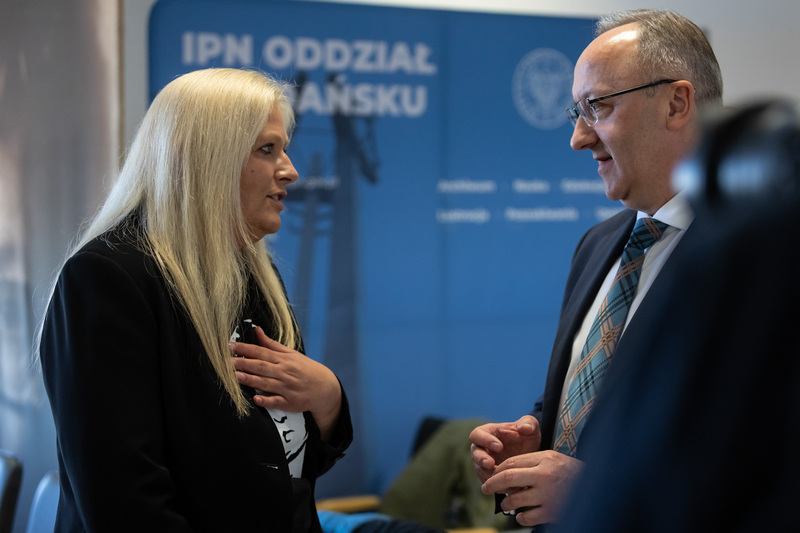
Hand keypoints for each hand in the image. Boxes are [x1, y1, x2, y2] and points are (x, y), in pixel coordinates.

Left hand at [229, 326, 341, 440]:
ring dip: (251, 380)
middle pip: (261, 367)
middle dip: (243, 363)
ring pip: (266, 383)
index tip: (230, 346)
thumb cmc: (305, 369)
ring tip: (236, 376)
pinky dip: (266, 400)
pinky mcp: (289, 402)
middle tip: (227, 361)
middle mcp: (284, 372)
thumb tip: (257, 330)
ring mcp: (287, 388)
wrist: (324, 387)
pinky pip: (276, 402)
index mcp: (283, 359)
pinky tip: (256, 399)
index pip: (261, 352)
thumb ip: (271, 344)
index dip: (245, 349)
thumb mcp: (291, 353)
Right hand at [469, 416, 540, 482]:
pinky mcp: (489, 477)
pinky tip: (509, 487)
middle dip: (481, 459)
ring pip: (480, 470)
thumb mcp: (531, 428)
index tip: (499, 447)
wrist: (530, 456)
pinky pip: (489, 483)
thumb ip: (529, 423)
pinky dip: (497, 486)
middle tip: (491, 464)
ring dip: (489, 475)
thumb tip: (523, 428)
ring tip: (502, 479)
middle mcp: (482, 448)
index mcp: (488, 433)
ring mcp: (484, 464)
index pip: (477, 434)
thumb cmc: (527, 437)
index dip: (485, 440)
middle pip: (475, 454)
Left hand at [482, 450, 583, 525]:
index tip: (491, 476)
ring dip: (506, 503)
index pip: (511, 462)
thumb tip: (503, 470)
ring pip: (514, 500)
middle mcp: (545, 476)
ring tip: (506, 504)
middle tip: (485, 489)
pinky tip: (522, 515)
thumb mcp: (552, 459)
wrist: (597, 488)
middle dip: (492, 484)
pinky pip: (526, 517)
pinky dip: (520, 518)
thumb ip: (531, 462)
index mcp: (544, 459)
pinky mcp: (552, 512)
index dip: (497, 470)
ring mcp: (549, 495)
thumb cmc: (570, 472)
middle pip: (507, 478)